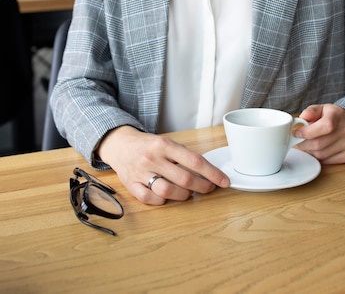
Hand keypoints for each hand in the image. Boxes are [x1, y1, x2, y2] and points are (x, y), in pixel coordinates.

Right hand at [97, 125, 229, 204]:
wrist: (119, 144)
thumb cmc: (148, 145)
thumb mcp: (166, 142)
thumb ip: (183, 155)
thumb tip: (207, 173)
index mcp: (164, 144)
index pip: (194, 161)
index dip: (212, 173)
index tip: (224, 181)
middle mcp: (152, 158)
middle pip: (184, 179)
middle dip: (202, 187)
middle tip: (209, 188)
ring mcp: (141, 172)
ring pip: (169, 191)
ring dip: (184, 195)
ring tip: (188, 192)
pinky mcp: (132, 186)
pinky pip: (151, 200)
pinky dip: (163, 201)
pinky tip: (167, 196)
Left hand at [294, 104, 344, 163]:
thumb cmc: (331, 116)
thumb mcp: (320, 109)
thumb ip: (309, 112)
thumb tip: (302, 119)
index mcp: (338, 114)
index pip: (325, 126)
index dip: (308, 132)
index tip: (297, 133)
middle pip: (320, 143)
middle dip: (304, 143)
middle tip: (299, 140)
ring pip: (321, 155)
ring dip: (310, 151)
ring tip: (309, 143)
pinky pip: (327, 161)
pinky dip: (318, 157)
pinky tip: (319, 149)